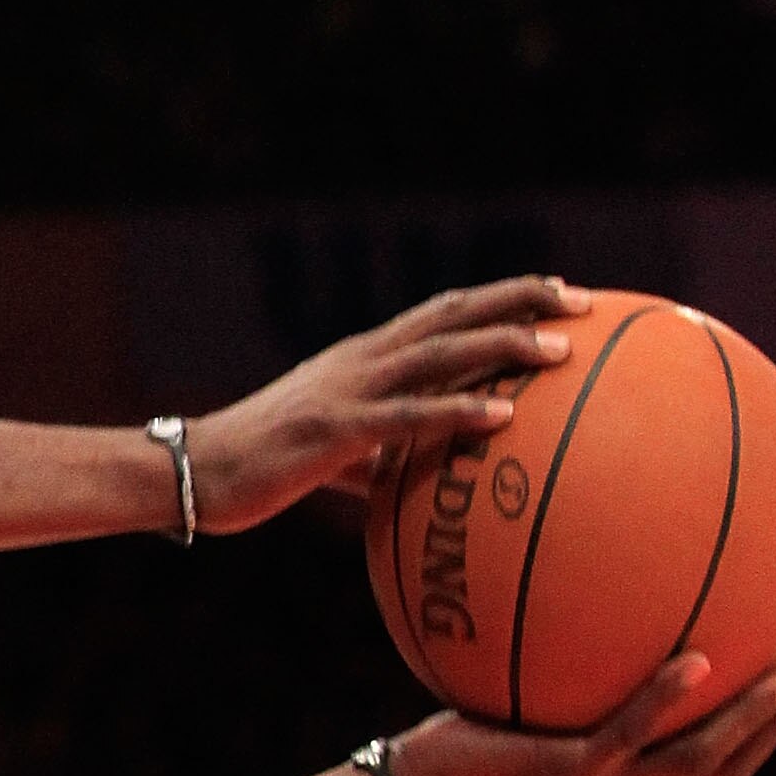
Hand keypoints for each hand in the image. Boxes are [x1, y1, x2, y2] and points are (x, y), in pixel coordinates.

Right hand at [185, 279, 589, 531]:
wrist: (193, 471)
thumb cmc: (259, 465)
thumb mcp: (329, 453)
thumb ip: (374, 456)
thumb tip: (410, 483)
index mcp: (361, 358)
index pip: (441, 312)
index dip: (499, 297)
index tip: (555, 291)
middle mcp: (361, 360)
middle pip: (453, 314)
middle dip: (520, 300)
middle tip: (582, 300)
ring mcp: (348, 390)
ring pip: (439, 353)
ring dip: (503, 345)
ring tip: (560, 348)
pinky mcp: (335, 429)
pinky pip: (409, 417)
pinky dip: (459, 410)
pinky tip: (504, 416)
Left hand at [391, 650, 775, 775]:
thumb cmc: (458, 745)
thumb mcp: (524, 716)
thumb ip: (566, 688)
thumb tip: (583, 616)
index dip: (754, 740)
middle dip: (769, 728)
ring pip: (699, 763)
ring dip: (748, 719)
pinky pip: (631, 735)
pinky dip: (669, 698)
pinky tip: (696, 657)